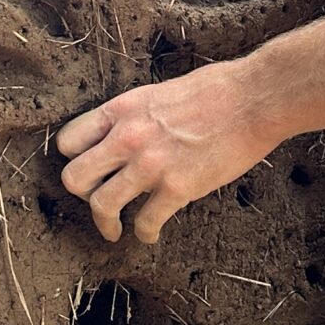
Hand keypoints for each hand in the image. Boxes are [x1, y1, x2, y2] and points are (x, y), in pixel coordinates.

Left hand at [57, 60, 277, 242]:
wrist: (255, 99)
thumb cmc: (217, 89)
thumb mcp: (160, 92)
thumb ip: (135, 116)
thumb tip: (125, 135)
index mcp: (121, 109)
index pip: (69, 141)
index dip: (75, 159)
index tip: (90, 169)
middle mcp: (127, 137)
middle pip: (75, 178)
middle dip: (82, 194)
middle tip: (97, 200)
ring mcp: (150, 164)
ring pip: (102, 205)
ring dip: (105, 224)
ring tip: (114, 230)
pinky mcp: (177, 188)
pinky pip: (146, 222)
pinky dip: (145, 234)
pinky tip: (151, 235)